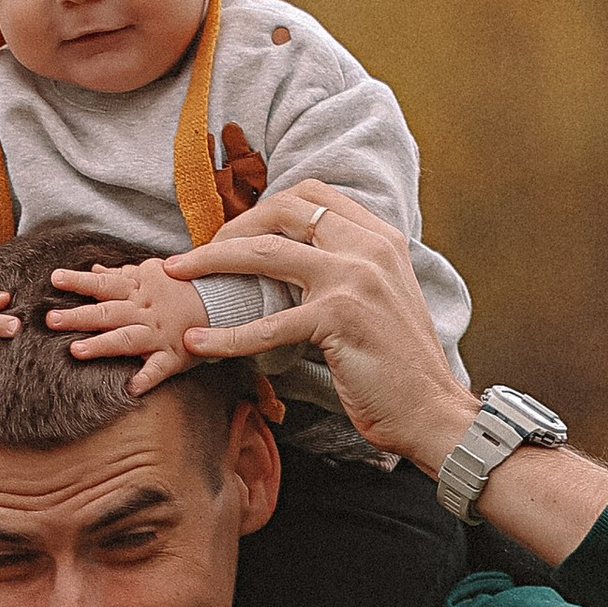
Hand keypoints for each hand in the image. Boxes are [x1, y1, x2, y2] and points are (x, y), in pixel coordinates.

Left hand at [42, 254, 213, 395]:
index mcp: (137, 289)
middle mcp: (144, 312)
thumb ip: (120, 274)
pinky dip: (147, 378)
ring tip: (76, 351)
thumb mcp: (151, 273)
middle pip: (108, 312)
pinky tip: (130, 388)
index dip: (79, 282)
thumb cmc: (181, 288)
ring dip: (102, 345)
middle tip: (51, 320)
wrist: (222, 303)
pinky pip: (159, 368)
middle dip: (79, 316)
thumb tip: (92, 270)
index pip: (104, 284)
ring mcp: (158, 335)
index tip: (55, 279)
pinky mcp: (173, 356)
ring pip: (126, 339)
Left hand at [168, 184, 607, 561]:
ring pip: (265, 253)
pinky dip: (225, 335)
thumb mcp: (379, 300)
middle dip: (231, 226)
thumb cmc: (398, 367)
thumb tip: (290, 263)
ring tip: (175, 276)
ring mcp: (356, 279)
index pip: (311, 194)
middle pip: (283, 209)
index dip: (264, 206)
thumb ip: (345, 271)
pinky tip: (196, 345)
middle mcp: (371, 247)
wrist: (433, 412)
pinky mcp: (339, 319)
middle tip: (197, 256)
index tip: (233, 232)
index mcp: (381, 237)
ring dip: (211, 262)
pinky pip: (267, 323)